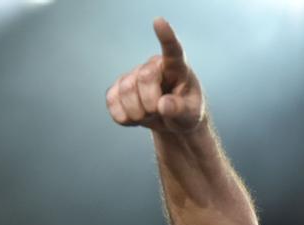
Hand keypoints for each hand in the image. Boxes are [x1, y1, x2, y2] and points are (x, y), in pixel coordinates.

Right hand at [105, 18, 204, 133]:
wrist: (171, 124)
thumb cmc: (186, 113)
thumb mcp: (191, 115)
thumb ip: (180, 110)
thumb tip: (163, 105)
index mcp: (177, 68)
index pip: (173, 50)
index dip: (166, 37)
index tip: (159, 22)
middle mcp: (153, 66)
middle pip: (143, 77)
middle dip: (151, 103)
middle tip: (160, 112)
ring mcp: (133, 76)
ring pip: (125, 90)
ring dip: (138, 113)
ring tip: (151, 115)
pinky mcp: (117, 89)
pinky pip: (112, 101)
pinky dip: (124, 118)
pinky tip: (136, 118)